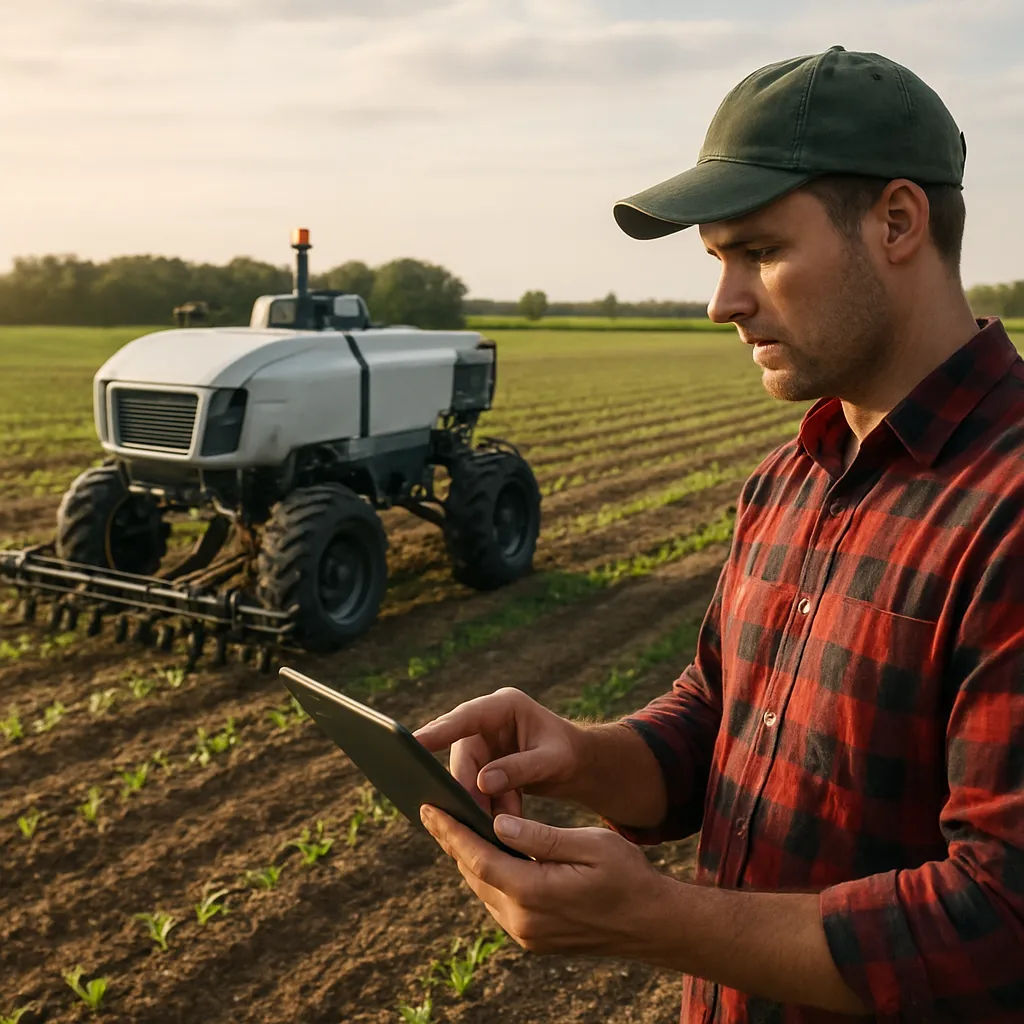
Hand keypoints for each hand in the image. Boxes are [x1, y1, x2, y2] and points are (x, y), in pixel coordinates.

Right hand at [414, 687, 583, 817]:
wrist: (579, 764)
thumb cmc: (569, 754)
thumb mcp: (550, 761)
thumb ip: (519, 769)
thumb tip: (481, 783)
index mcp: (504, 706)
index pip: (465, 717)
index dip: (439, 730)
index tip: (415, 742)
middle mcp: (488, 720)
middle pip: (462, 753)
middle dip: (466, 785)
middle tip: (470, 814)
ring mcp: (484, 741)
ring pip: (467, 774)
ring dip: (481, 799)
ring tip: (499, 818)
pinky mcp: (485, 761)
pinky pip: (476, 785)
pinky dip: (489, 803)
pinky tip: (505, 815)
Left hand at [419, 804, 666, 957]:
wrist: (653, 924)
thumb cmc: (628, 876)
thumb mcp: (590, 844)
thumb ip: (540, 836)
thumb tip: (498, 823)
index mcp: (534, 893)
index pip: (478, 857)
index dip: (450, 831)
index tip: (429, 807)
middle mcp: (523, 920)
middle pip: (474, 873)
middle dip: (454, 840)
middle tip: (436, 808)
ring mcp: (527, 934)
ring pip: (484, 888)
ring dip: (470, 857)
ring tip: (456, 824)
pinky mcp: (534, 938)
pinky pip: (500, 901)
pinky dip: (489, 874)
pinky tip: (487, 851)